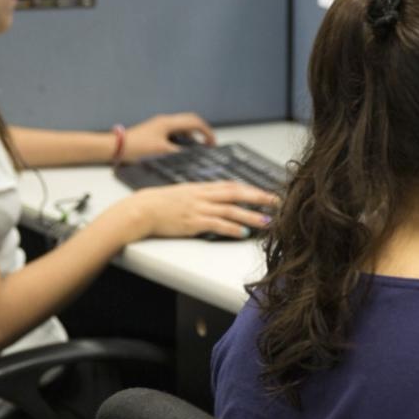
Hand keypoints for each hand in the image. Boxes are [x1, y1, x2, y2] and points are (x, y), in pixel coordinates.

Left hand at [122, 112, 215, 161]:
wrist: (116, 147)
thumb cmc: (135, 147)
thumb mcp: (161, 152)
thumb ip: (178, 153)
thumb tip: (191, 156)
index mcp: (168, 123)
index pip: (194, 122)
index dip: (206, 131)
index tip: (212, 143)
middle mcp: (165, 121)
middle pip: (189, 122)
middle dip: (201, 132)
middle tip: (208, 144)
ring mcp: (159, 126)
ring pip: (181, 128)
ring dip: (191, 137)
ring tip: (196, 150)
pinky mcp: (155, 132)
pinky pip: (173, 133)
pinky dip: (181, 140)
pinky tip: (180, 151)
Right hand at [123, 181, 278, 239]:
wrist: (142, 209)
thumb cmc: (159, 203)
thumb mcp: (183, 193)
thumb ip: (200, 195)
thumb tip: (215, 199)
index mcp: (201, 187)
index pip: (231, 185)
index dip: (250, 188)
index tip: (265, 192)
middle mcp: (203, 195)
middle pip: (236, 194)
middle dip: (258, 197)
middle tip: (277, 202)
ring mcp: (198, 208)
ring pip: (231, 210)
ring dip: (251, 216)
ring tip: (268, 222)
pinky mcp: (193, 222)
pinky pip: (216, 224)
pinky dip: (231, 228)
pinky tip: (243, 233)